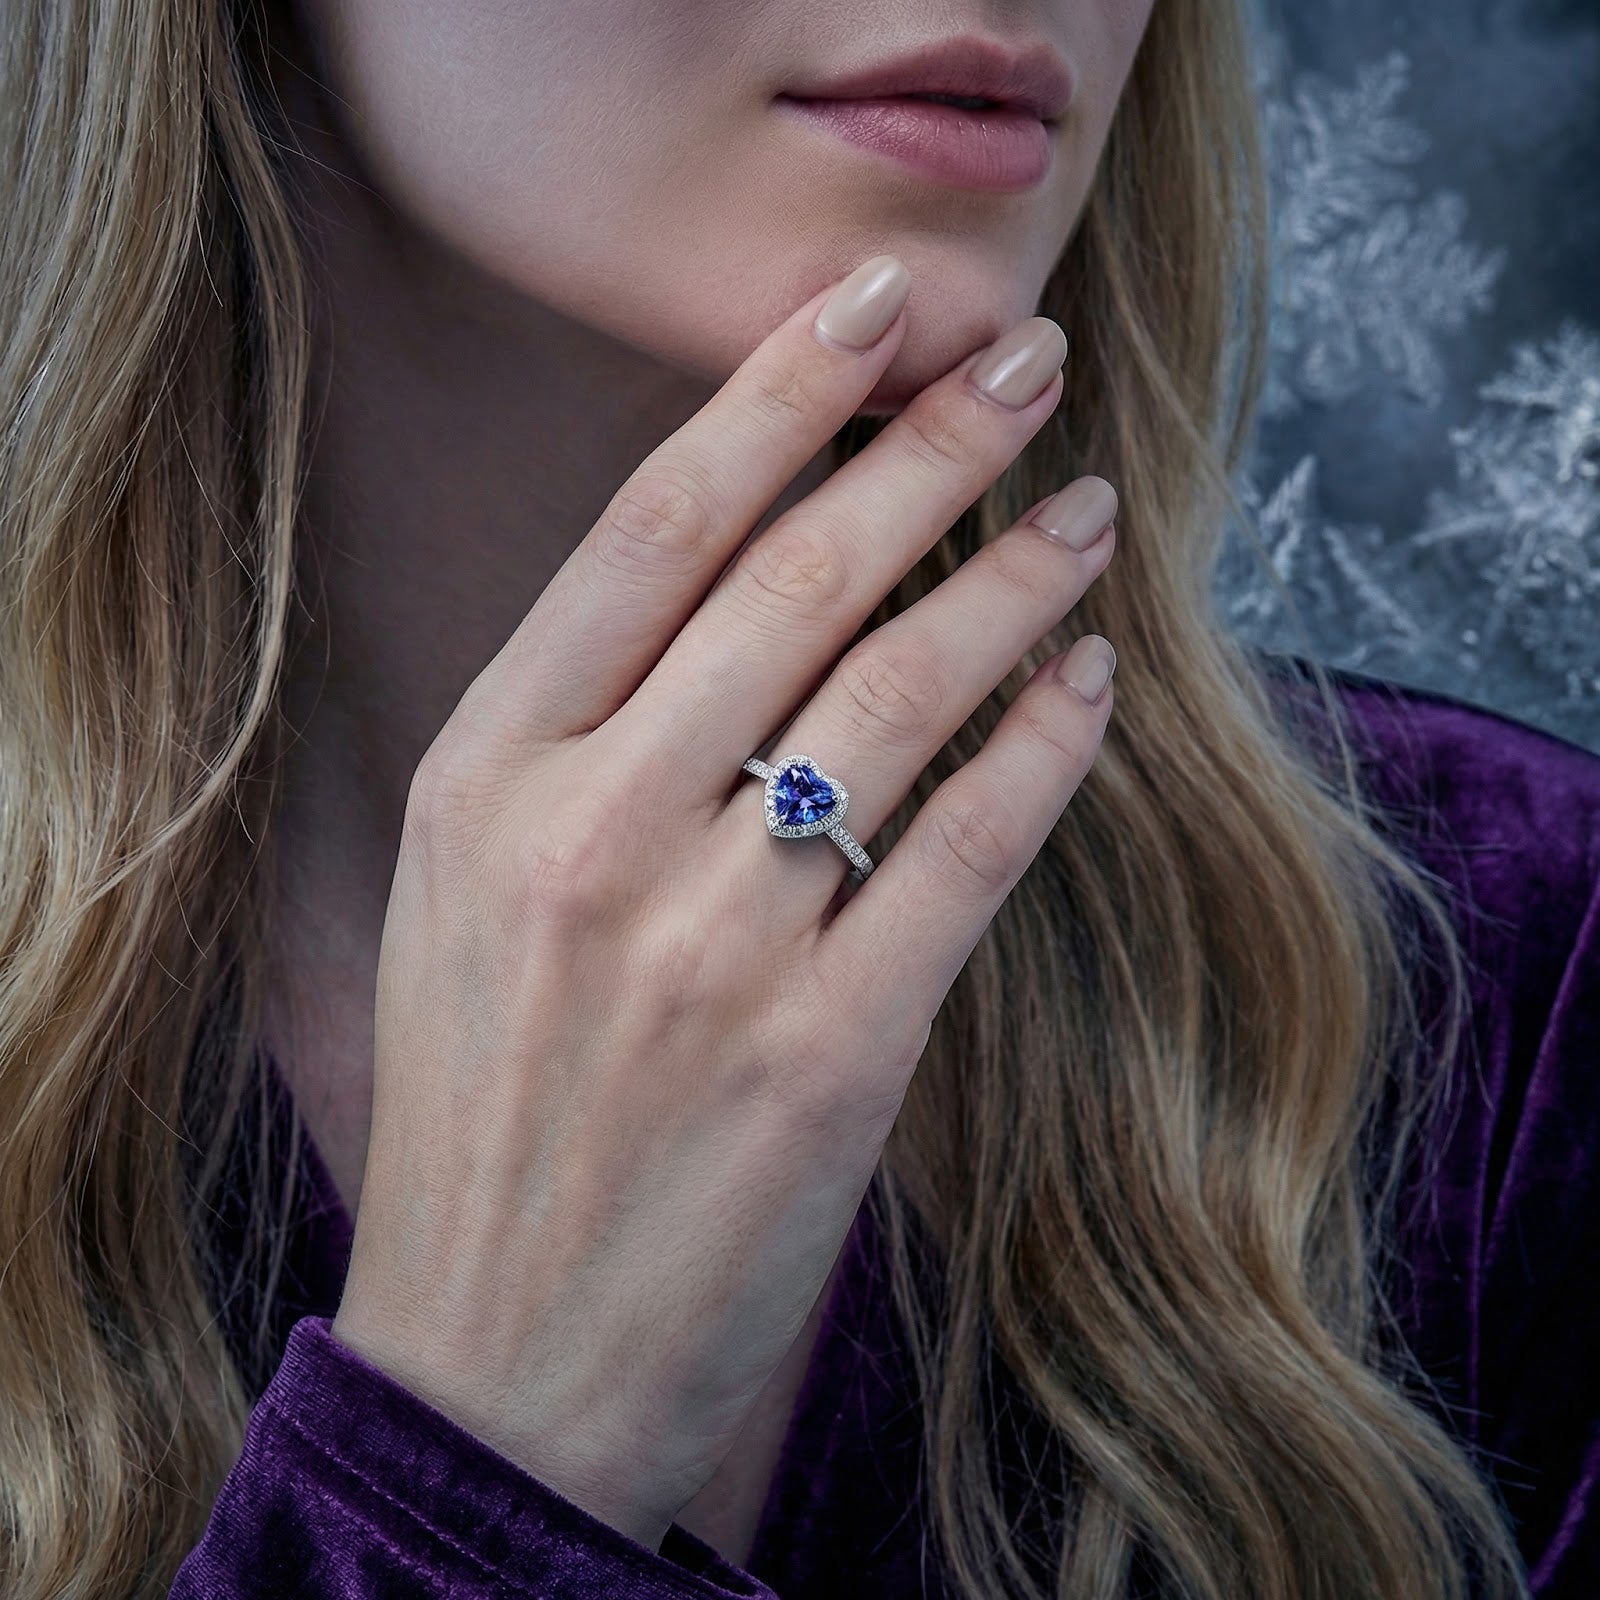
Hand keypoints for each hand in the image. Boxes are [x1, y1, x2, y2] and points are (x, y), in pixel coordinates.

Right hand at [330, 253, 1117, 1551]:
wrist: (498, 1357)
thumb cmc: (490, 1112)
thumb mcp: (476, 896)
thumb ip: (586, 742)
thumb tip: (755, 588)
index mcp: (486, 778)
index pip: (649, 535)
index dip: (774, 397)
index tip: (869, 309)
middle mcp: (590, 834)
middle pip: (796, 581)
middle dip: (930, 447)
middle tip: (1021, 365)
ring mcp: (709, 946)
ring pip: (900, 697)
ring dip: (1014, 584)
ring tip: (1085, 514)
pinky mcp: (826, 1051)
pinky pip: (964, 850)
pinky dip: (1042, 749)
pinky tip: (1087, 683)